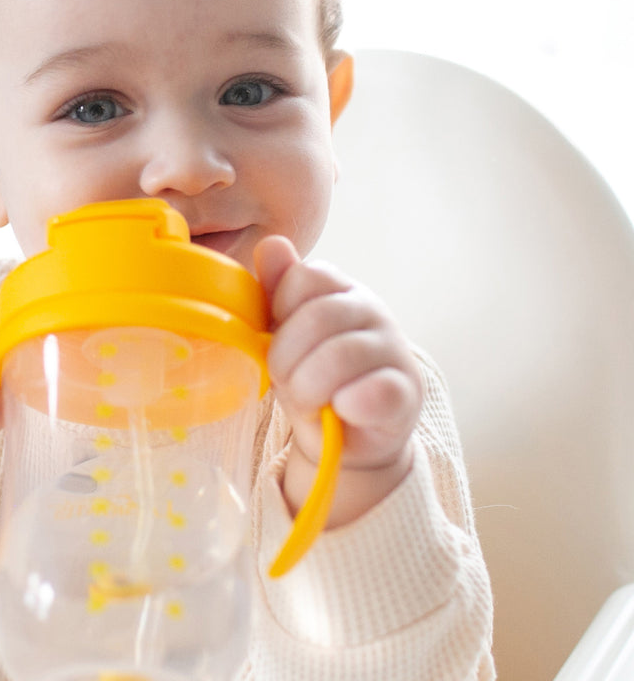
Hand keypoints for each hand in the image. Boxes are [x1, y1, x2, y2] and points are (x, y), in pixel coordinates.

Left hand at [255, 236, 421, 525]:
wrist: (345, 437)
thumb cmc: (311, 376)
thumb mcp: (285, 333)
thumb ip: (277, 290)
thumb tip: (272, 243)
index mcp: (340, 290)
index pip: (305, 276)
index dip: (280, 313)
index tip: (276, 341)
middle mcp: (372, 310)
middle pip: (318, 316)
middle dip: (286, 357)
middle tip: (284, 381)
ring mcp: (394, 350)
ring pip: (340, 355)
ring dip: (308, 387)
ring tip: (307, 402)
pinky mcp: (408, 393)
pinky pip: (376, 391)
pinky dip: (348, 404)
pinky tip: (340, 411)